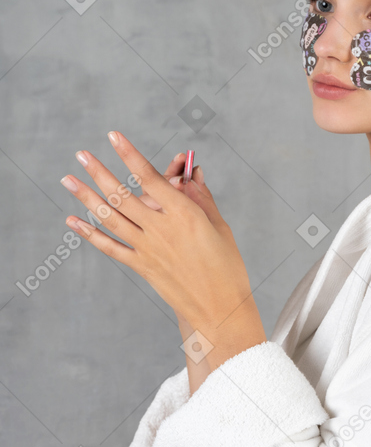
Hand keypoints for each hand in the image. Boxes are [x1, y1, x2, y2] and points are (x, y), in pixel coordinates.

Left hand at [61, 132, 265, 367]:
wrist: (220, 309)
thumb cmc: (227, 266)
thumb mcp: (219, 227)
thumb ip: (201, 198)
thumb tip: (190, 173)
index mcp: (184, 215)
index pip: (151, 178)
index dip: (130, 155)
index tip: (114, 137)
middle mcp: (161, 229)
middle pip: (122, 195)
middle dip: (99, 171)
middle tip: (81, 154)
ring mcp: (148, 249)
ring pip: (110, 218)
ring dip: (86, 196)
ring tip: (68, 179)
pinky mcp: (142, 266)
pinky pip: (110, 247)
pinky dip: (90, 234)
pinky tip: (73, 221)